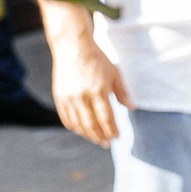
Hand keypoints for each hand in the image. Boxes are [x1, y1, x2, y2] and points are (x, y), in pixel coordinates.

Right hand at [52, 31, 129, 145]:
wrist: (72, 47)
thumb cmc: (97, 59)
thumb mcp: (114, 73)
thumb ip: (122, 92)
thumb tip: (132, 108)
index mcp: (98, 91)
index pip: (106, 118)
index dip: (112, 130)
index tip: (117, 138)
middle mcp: (82, 96)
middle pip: (91, 124)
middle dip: (100, 136)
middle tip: (107, 144)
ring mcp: (68, 97)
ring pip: (77, 124)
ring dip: (87, 134)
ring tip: (96, 139)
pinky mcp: (59, 96)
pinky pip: (66, 117)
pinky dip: (74, 127)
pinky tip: (81, 130)